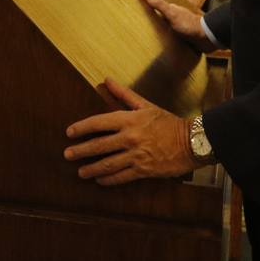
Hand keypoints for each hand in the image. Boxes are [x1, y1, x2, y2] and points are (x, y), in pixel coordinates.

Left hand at [64, 78, 194, 184]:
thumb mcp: (145, 105)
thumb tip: (107, 80)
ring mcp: (136, 155)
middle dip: (81, 151)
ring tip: (80, 172)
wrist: (192, 141)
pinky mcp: (144, 170)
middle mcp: (130, 138)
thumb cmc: (168, 122)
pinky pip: (122, 177)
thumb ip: (124, 94)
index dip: (82, 128)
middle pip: (99, 145)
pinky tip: (100, 180)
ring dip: (92, 169)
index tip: (69, 133)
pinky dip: (109, 180)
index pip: (98, 123)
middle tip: (67, 155)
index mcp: (129, 120)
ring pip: (108, 164)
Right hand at [140, 0, 217, 52]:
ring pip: (166, 26)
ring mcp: (180, 26)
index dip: (147, 5)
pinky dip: (166, 37)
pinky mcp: (184, 36)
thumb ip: (159, 4)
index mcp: (171, 10)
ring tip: (148, 33)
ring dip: (159, 28)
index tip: (136, 6)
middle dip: (152, 18)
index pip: (156, 6)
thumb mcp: (171, 14)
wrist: (206, 37)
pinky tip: (162, 42)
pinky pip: (172, 35)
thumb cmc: (189, 25)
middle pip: (161, 16)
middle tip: (140, 21)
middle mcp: (175, 17)